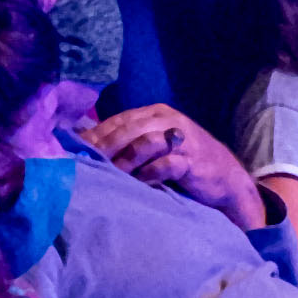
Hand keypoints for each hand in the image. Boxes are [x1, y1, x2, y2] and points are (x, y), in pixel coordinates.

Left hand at [86, 100, 267, 225]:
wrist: (224, 178)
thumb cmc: (184, 161)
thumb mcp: (155, 146)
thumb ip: (130, 142)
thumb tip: (87, 150)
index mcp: (157, 113)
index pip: (119, 120)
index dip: (95, 134)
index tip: (73, 150)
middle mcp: (169, 120)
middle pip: (128, 129)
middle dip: (103, 147)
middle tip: (84, 164)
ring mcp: (182, 139)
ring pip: (144, 143)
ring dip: (123, 161)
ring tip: (108, 176)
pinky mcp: (192, 161)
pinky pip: (164, 165)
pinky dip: (148, 175)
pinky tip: (138, 184)